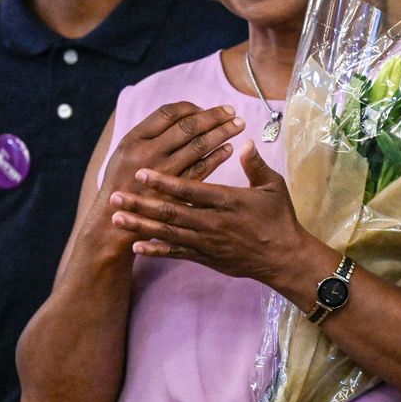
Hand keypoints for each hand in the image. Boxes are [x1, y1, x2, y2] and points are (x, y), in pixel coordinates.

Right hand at [99, 101, 244, 202]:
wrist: (112, 224)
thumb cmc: (120, 185)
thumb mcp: (124, 154)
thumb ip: (148, 136)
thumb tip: (180, 117)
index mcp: (134, 139)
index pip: (168, 113)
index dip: (191, 108)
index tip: (205, 108)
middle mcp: (148, 153)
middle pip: (187, 126)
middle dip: (213, 116)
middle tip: (231, 111)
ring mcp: (162, 173)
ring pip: (197, 146)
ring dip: (221, 133)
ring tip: (237, 126)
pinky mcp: (174, 192)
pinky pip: (201, 170)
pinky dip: (216, 157)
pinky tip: (228, 149)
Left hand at [109, 140, 306, 285]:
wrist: (285, 259)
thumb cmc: (279, 219)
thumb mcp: (273, 187)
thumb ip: (255, 164)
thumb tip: (245, 142)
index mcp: (227, 201)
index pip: (190, 189)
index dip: (163, 181)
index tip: (141, 172)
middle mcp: (213, 223)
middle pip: (170, 212)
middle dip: (140, 204)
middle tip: (115, 197)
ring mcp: (207, 242)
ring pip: (168, 233)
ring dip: (141, 226)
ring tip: (117, 219)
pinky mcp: (206, 258)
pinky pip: (177, 254)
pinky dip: (156, 251)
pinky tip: (137, 247)